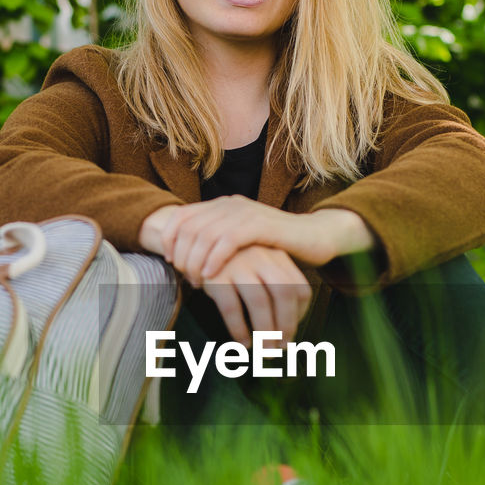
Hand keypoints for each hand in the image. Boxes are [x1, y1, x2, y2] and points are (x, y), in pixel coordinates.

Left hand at [144, 196, 373, 283]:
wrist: (314, 237)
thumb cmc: (276, 246)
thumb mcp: (241, 242)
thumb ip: (218, 243)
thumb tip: (189, 261)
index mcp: (223, 205)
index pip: (183, 215)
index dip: (171, 238)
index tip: (170, 261)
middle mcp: (231, 204)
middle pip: (190, 226)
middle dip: (182, 254)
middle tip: (184, 277)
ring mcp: (246, 212)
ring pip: (205, 234)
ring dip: (195, 259)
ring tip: (196, 280)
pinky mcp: (260, 224)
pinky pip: (228, 240)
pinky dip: (214, 258)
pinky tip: (209, 275)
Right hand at [200, 245, 312, 345]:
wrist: (194, 248)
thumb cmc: (232, 266)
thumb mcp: (257, 267)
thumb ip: (274, 288)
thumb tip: (287, 331)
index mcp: (277, 256)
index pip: (299, 288)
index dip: (300, 315)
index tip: (291, 332)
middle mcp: (261, 258)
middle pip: (284, 294)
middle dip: (286, 325)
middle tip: (281, 348)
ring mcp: (238, 265)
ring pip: (259, 302)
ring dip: (265, 331)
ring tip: (265, 351)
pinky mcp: (216, 276)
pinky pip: (231, 307)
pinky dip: (239, 329)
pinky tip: (243, 343)